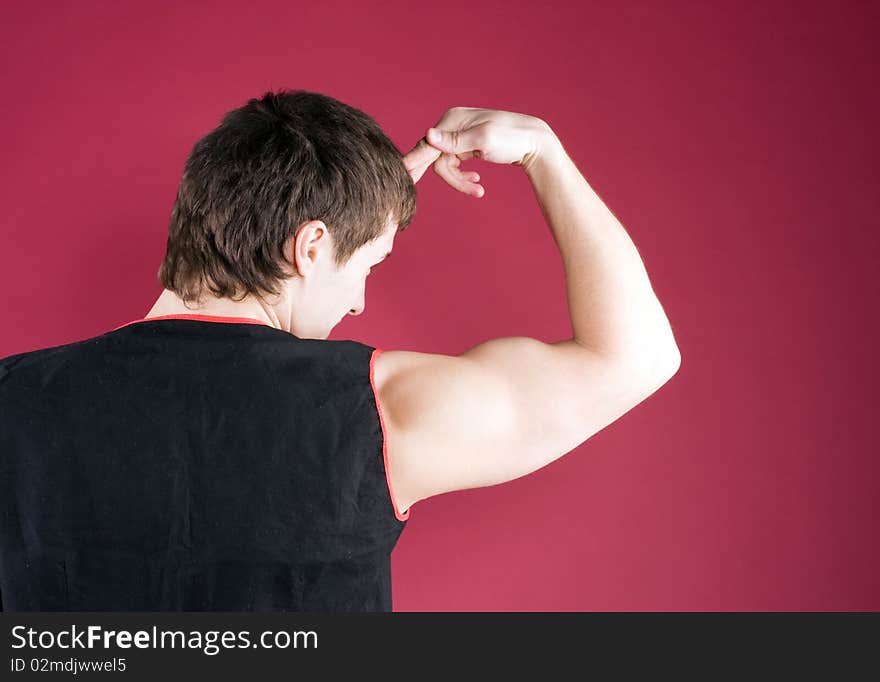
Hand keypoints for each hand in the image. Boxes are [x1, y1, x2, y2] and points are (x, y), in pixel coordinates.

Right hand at [401, 107, 553, 196]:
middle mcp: (452, 125)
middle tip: (458, 191)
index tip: (403, 174)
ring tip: (479, 190)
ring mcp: (459, 136)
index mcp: (452, 120)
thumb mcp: (484, 139)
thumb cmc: (512, 138)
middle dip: (450, 178)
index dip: (416, 162)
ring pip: (446, 165)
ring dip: (461, 181)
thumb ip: (455, 140)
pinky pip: (455, 165)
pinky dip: (464, 176)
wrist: (534, 141)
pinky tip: (477, 182)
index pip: (428, 145)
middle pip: (436, 157)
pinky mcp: (467, 146)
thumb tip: (428, 136)